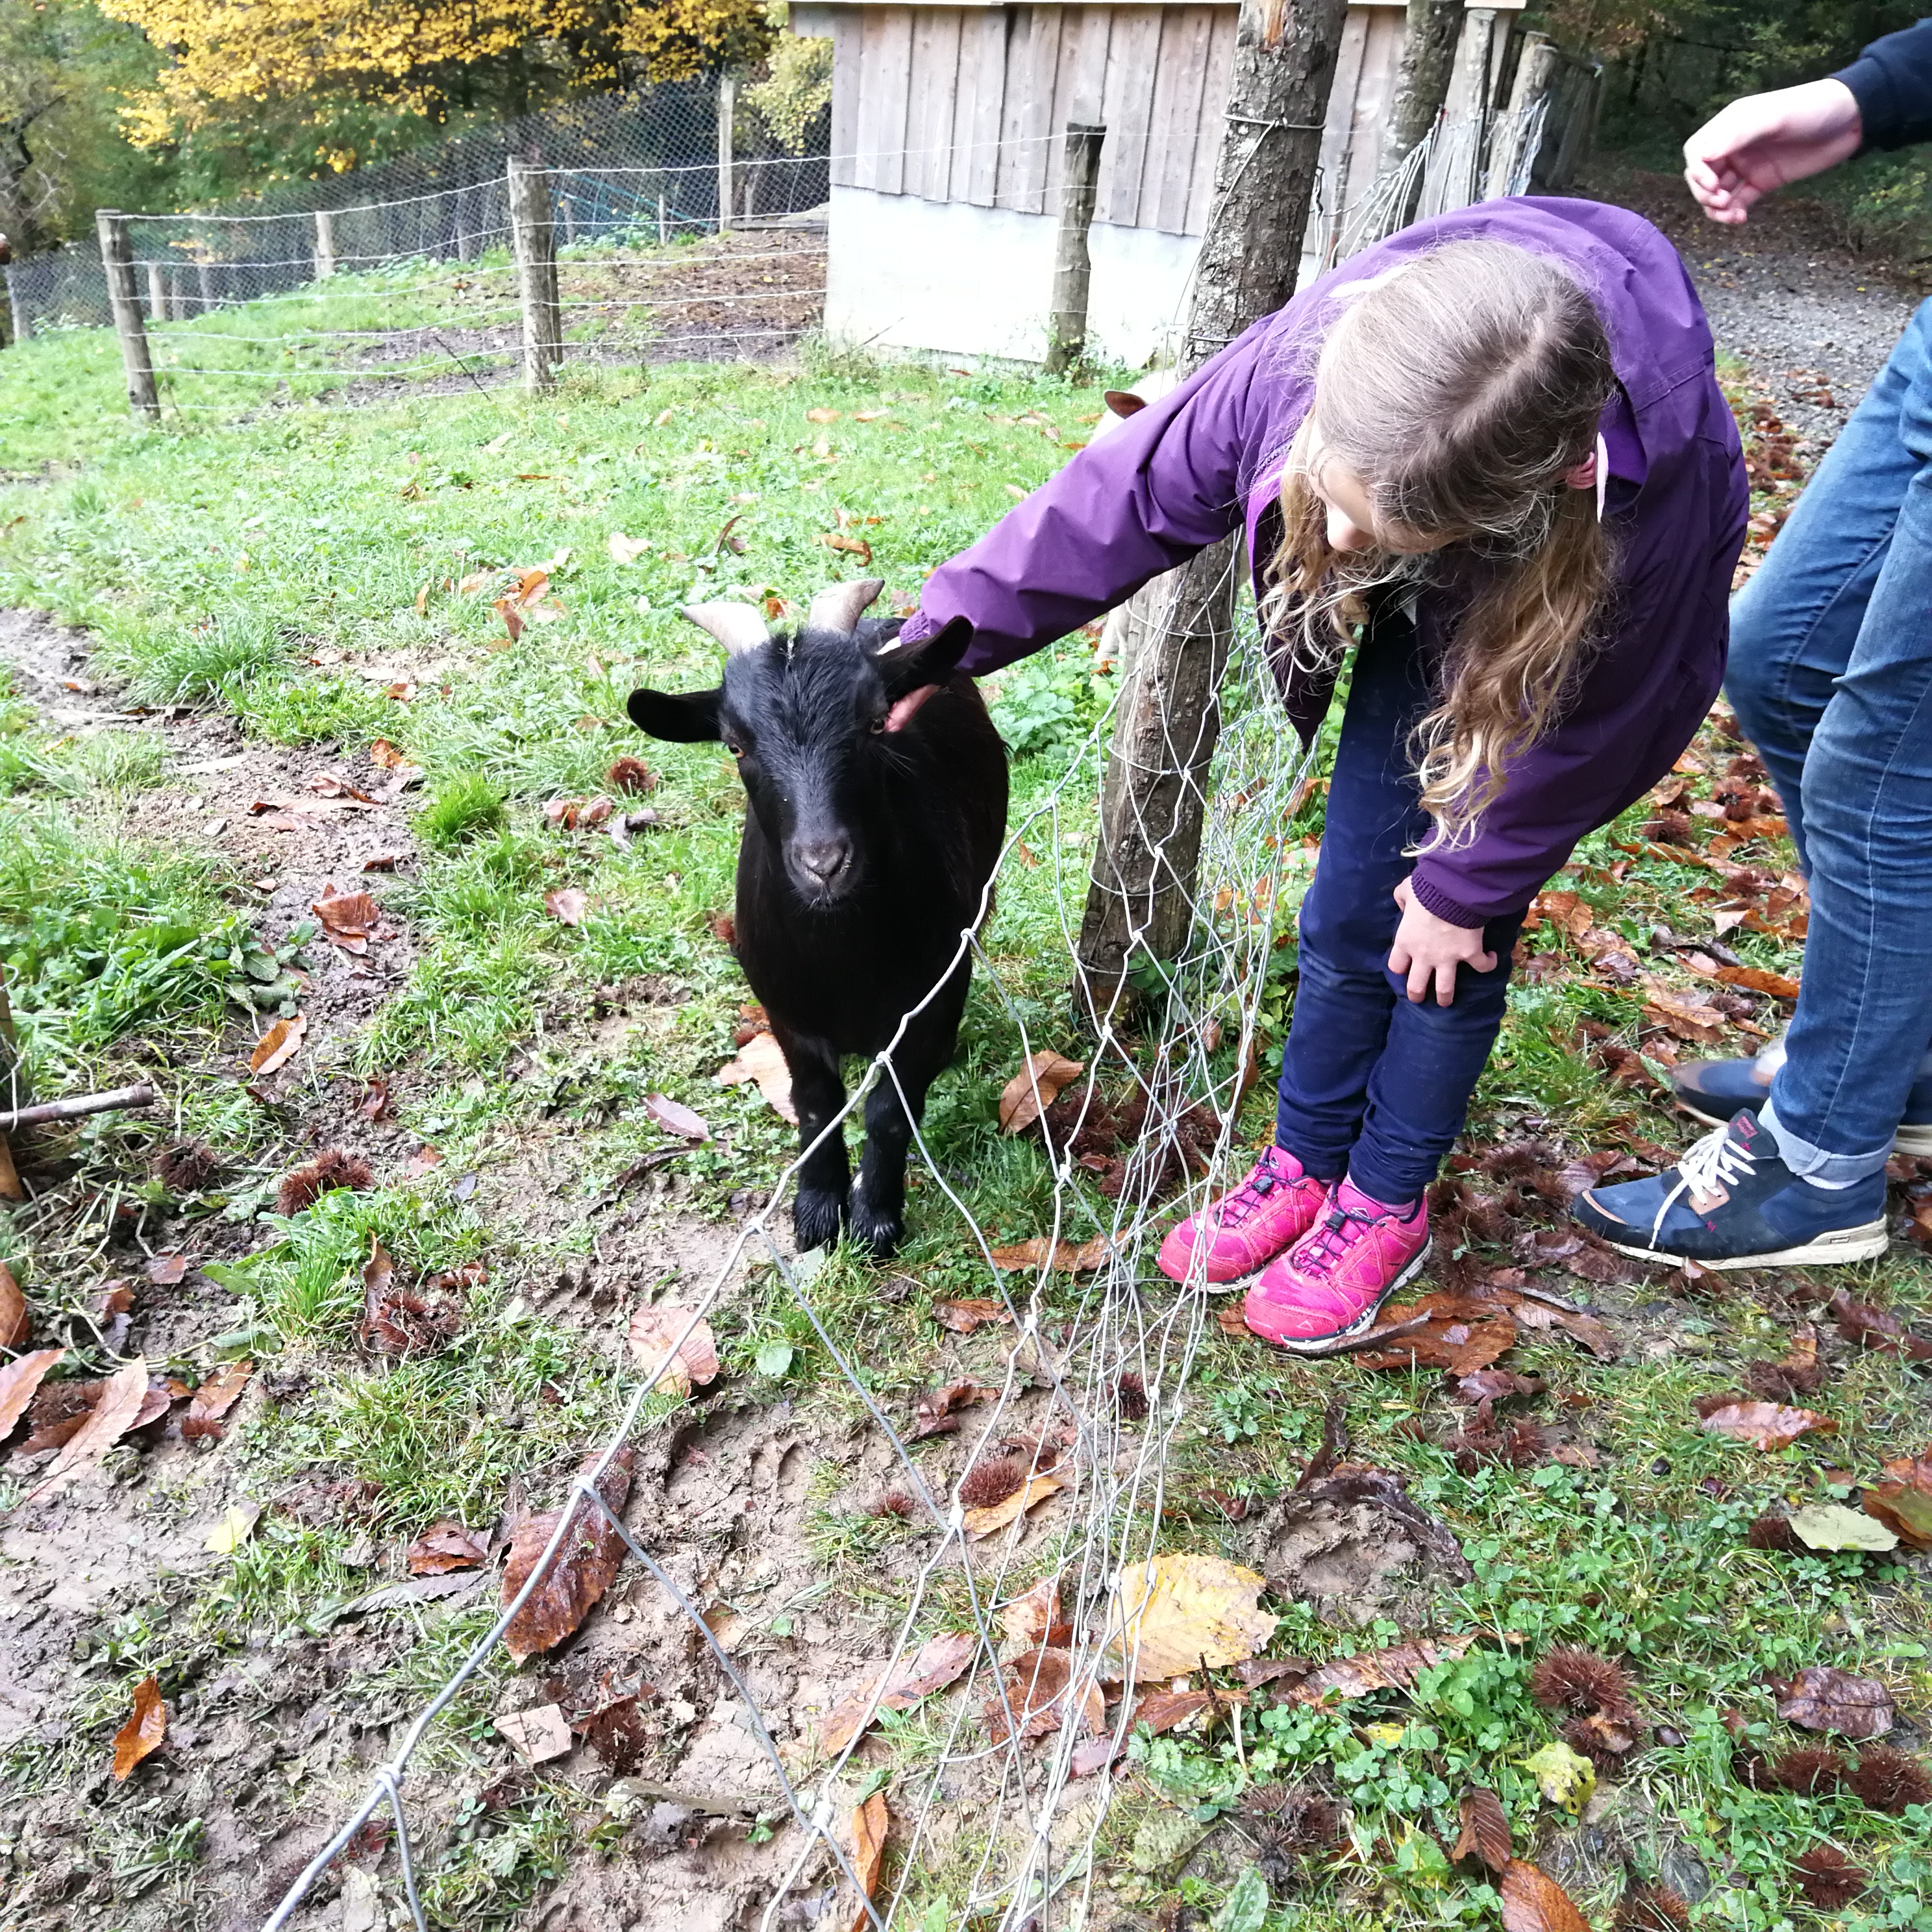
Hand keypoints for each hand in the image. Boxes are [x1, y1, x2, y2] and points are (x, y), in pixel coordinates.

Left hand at [1388, 876, 1496, 1006]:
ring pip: (1444, 989)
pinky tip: (1491, 959)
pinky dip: (1488, 964)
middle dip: (1417, 994)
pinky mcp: (1471, 954)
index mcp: (1406, 942)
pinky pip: (1482, 967)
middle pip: (1416, 986)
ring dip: (1445, 997)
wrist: (1453, 891)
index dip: (1400, 968)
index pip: (1396, 966)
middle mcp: (1424, 956)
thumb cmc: (1427, 889)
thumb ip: (1401, 899)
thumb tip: (1403, 905)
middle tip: (1420, 998)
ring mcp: (1447, 958)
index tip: (1405, 967)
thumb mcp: (1405, 890)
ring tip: (1446, 1002)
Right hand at [1683, 79, 1861, 224]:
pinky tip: (1741, 219)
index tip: (1712, 186)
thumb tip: (1702, 156)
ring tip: (1733, 215)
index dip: (1697, 171)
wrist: (1852, 119)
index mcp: (1731, 126)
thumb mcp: (1774, 117)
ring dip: (1717, 208)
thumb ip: (1738, 135)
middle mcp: (1734, 147)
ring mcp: (1748, 166)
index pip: (1697, 151)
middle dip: (1705, 193)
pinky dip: (1733, 213)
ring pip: (1717, 193)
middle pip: (1702, 176)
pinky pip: (1738, 202)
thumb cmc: (1812, 109)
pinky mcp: (1762, 182)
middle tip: (1722, 202)